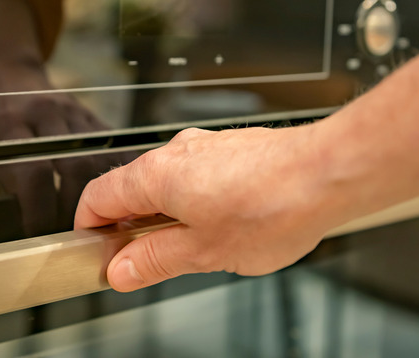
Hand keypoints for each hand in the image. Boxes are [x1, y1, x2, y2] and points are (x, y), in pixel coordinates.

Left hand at [0, 92, 132, 235]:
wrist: (11, 77)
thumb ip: (9, 182)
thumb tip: (30, 229)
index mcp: (11, 124)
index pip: (33, 173)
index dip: (38, 211)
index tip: (38, 235)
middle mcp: (46, 114)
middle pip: (74, 167)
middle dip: (76, 208)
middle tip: (71, 233)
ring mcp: (74, 113)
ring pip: (98, 161)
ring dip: (100, 198)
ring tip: (94, 222)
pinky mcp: (95, 118)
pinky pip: (113, 152)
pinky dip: (116, 179)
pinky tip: (114, 198)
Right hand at [74, 126, 343, 291]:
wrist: (329, 173)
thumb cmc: (273, 205)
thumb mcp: (203, 252)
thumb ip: (154, 261)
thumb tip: (121, 270)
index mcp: (154, 175)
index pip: (97, 197)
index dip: (90, 228)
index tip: (98, 252)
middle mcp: (174, 153)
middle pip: (129, 189)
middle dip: (131, 227)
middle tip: (146, 261)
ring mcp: (203, 147)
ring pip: (165, 184)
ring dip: (165, 216)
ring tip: (194, 248)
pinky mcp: (229, 149)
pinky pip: (194, 175)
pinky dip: (193, 202)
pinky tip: (223, 226)